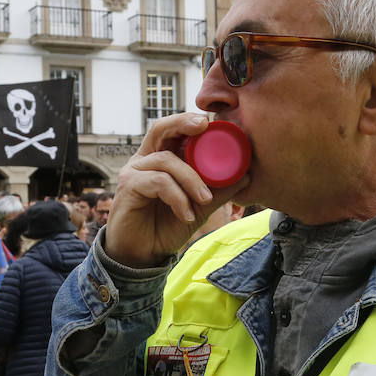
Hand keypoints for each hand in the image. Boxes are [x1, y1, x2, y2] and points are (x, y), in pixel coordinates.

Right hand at [106, 113, 250, 267]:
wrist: (143, 255)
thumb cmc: (166, 226)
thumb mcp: (199, 207)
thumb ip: (218, 191)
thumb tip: (246, 175)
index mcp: (161, 158)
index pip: (175, 131)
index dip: (191, 121)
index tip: (213, 122)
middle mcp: (145, 160)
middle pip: (161, 128)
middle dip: (183, 122)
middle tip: (204, 126)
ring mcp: (134, 171)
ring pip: (167, 161)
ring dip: (191, 179)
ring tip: (204, 200)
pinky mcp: (128, 186)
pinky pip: (159, 182)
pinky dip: (177, 197)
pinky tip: (186, 214)